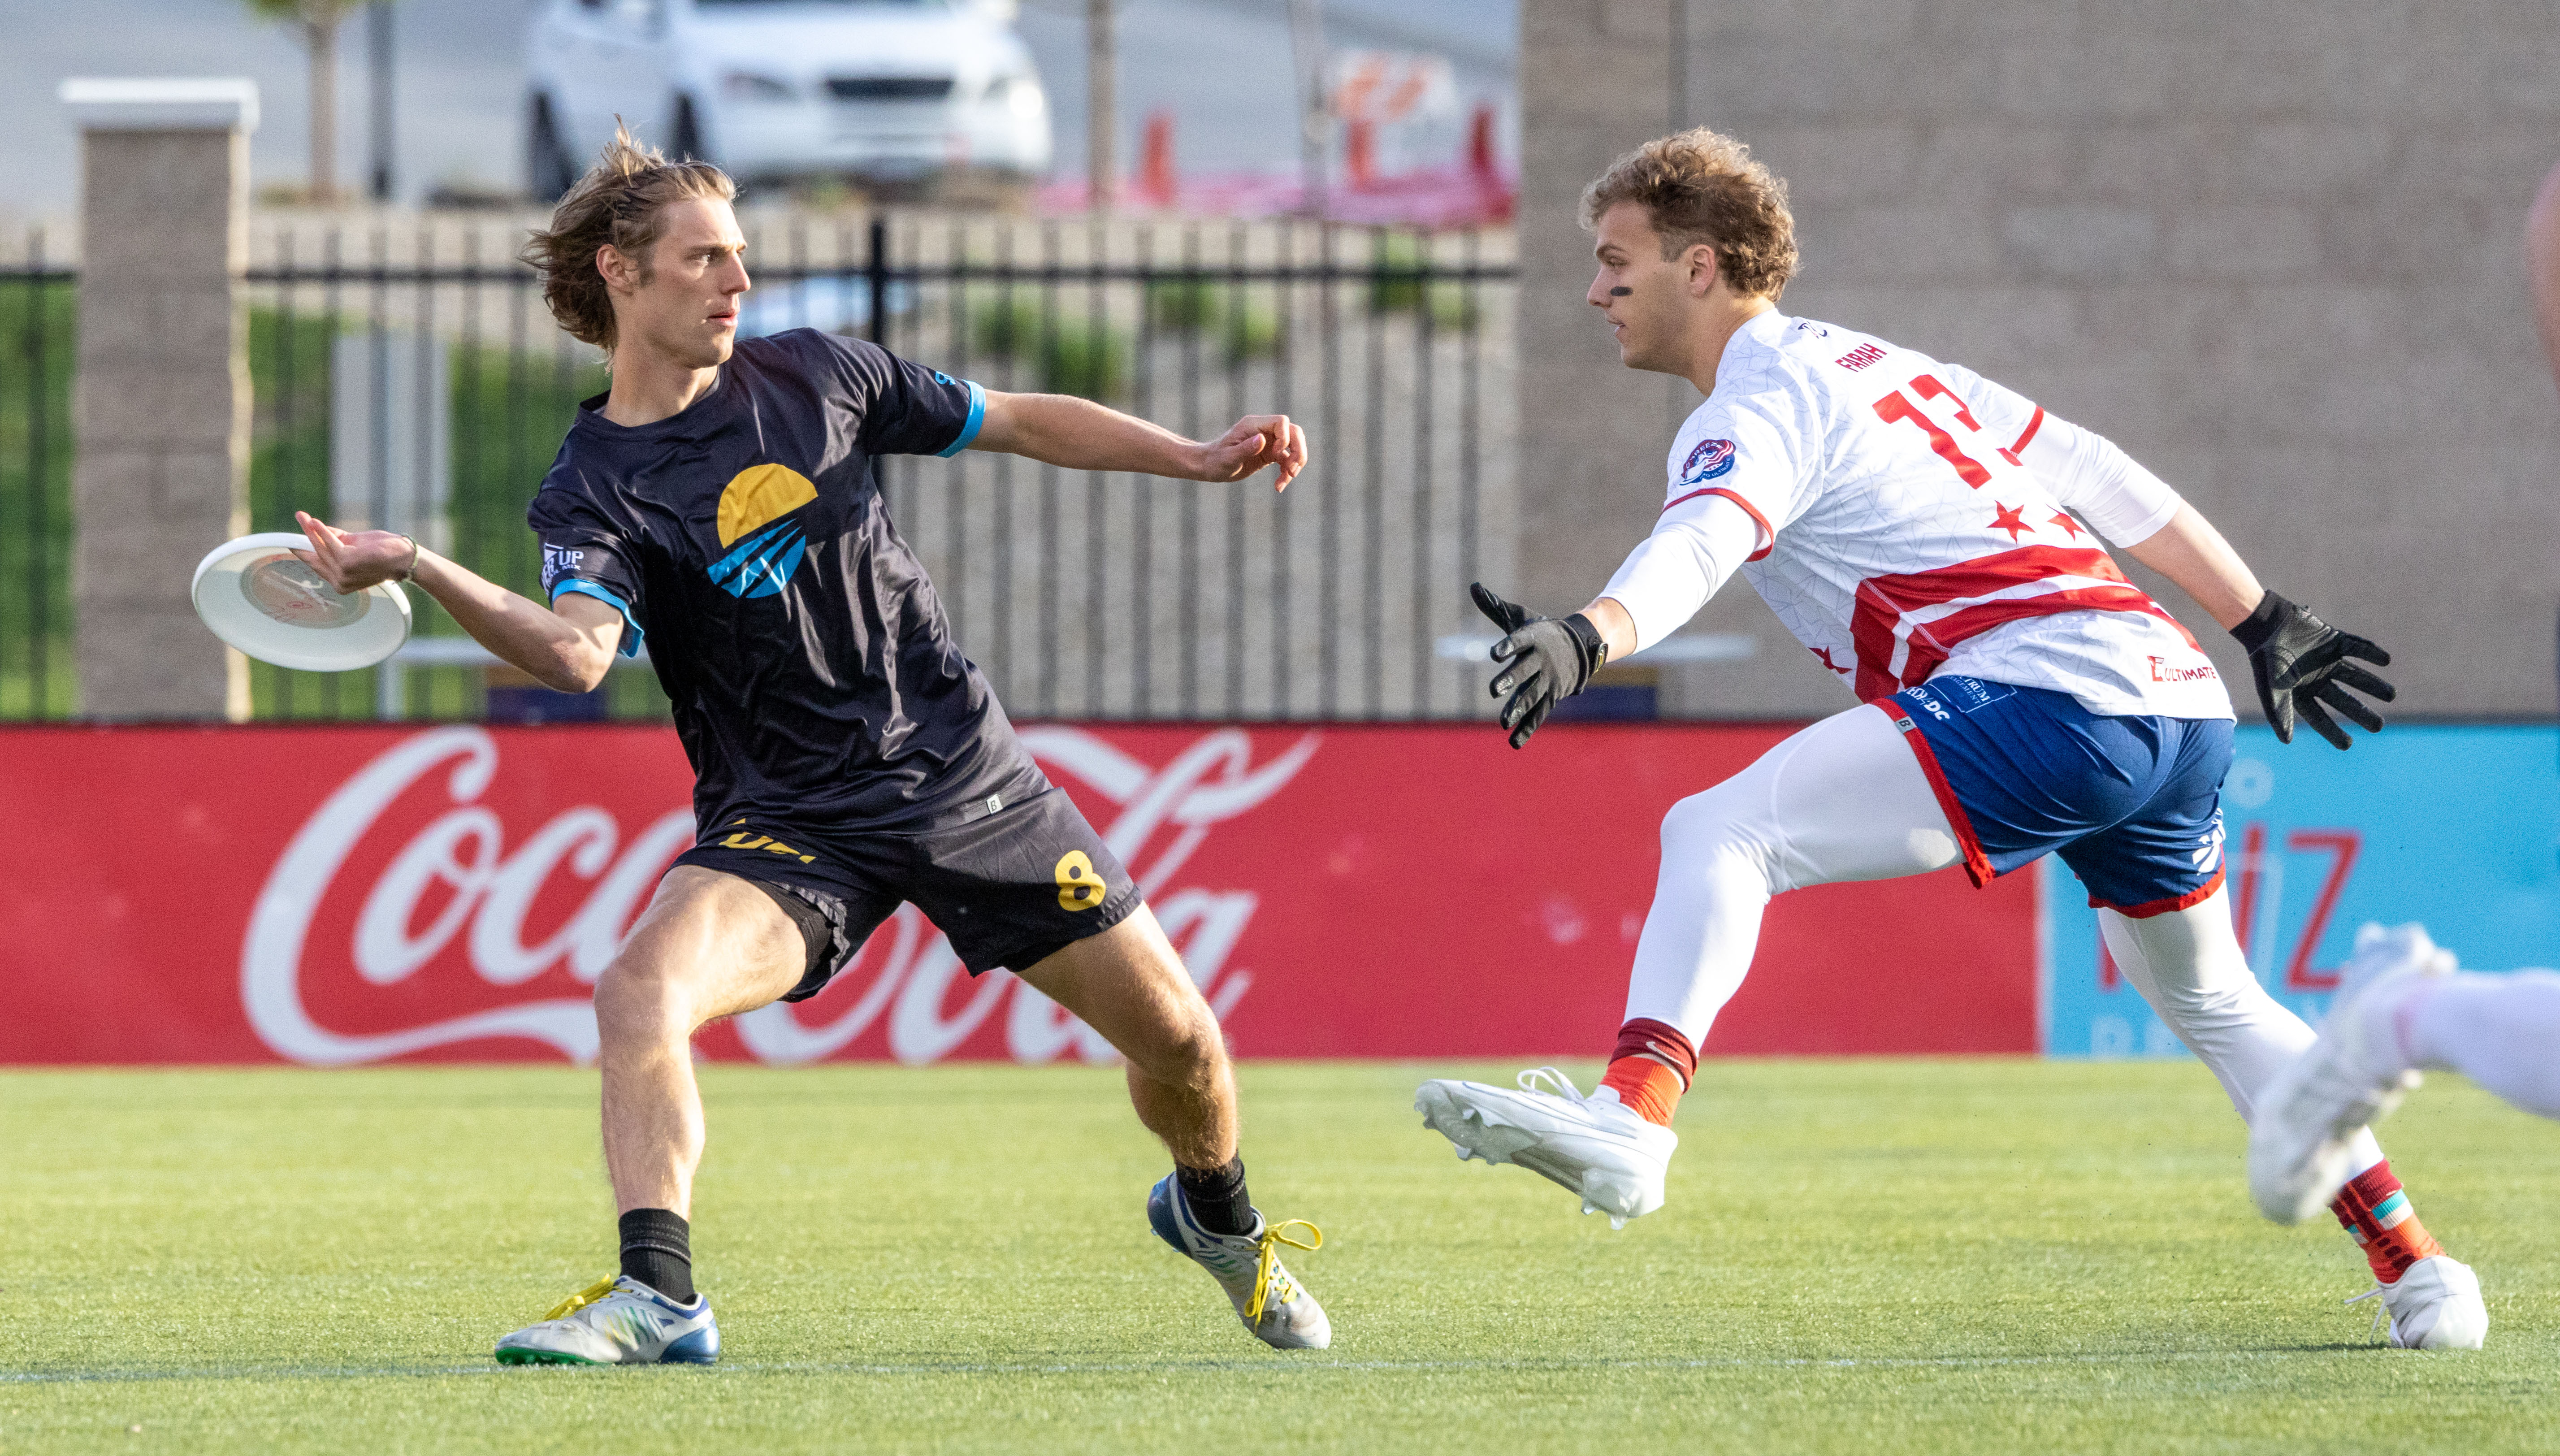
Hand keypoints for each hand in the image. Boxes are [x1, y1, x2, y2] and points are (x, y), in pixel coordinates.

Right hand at [292, 511, 418, 592]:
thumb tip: (316, 529)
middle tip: (299, 519)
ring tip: (304, 517)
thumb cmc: (383, 553)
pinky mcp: (346, 563)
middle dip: (305, 537)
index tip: (291, 542)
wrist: (404, 558)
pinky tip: (314, 522)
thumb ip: (335, 541)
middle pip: (315, 556)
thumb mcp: (353, 546)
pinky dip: (322, 531)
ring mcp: (342, 575)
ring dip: (311, 531)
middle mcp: (339, 583)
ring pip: (321, 549)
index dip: (303, 551)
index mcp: (340, 583)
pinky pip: (329, 543)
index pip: (317, 565)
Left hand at [1192, 414, 1306, 489]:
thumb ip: (1245, 448)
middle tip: (1292, 470)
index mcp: (1253, 425)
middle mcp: (1263, 430)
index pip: (1281, 422)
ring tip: (1286, 480)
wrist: (1208, 466)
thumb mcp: (1228, 458)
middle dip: (1297, 451)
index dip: (1285, 437)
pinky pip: (1286, 460)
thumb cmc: (1214, 461)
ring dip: (1295, 463)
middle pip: (1294, 432)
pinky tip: (1279, 487)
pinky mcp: (1269, 454)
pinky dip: (1287, 473)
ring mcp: (1268, 442)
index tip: (1274, 454)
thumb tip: (1262, 439)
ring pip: (1293, 446)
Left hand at [1472, 582, 1607, 749]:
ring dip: (1517, 709)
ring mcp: (1548, 680)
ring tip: (1502, 722)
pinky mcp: (1551, 696)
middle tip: (1492, 691)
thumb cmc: (1542, 631)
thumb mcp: (1520, 617)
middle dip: (1510, 681)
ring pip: (1532, 696)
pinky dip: (1527, 728)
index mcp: (1533, 638)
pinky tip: (1513, 741)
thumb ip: (1494, 606)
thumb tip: (1473, 586)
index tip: (1494, 653)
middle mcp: (1541, 660)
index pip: (1519, 640)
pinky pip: (1539, 714)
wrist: (1581, 645)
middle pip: (1524, 671)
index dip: (1507, 646)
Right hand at [2230, 591, 2393, 748]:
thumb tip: (2287, 741)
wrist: (2266, 624)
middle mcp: (2317, 679)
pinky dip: (2371, 653)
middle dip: (2361, 713)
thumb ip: (2279, 713)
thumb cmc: (2265, 659)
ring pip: (2355, 676)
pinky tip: (2386, 660)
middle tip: (2379, 727)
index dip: (2332, 732)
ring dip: (2373, 685)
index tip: (2348, 745)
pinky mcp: (2334, 640)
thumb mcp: (2271, 689)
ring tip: (2391, 695)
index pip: (2319, 717)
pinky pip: (2357, 648)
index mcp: (2301, 693)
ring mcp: (2327, 660)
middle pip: (2343, 700)